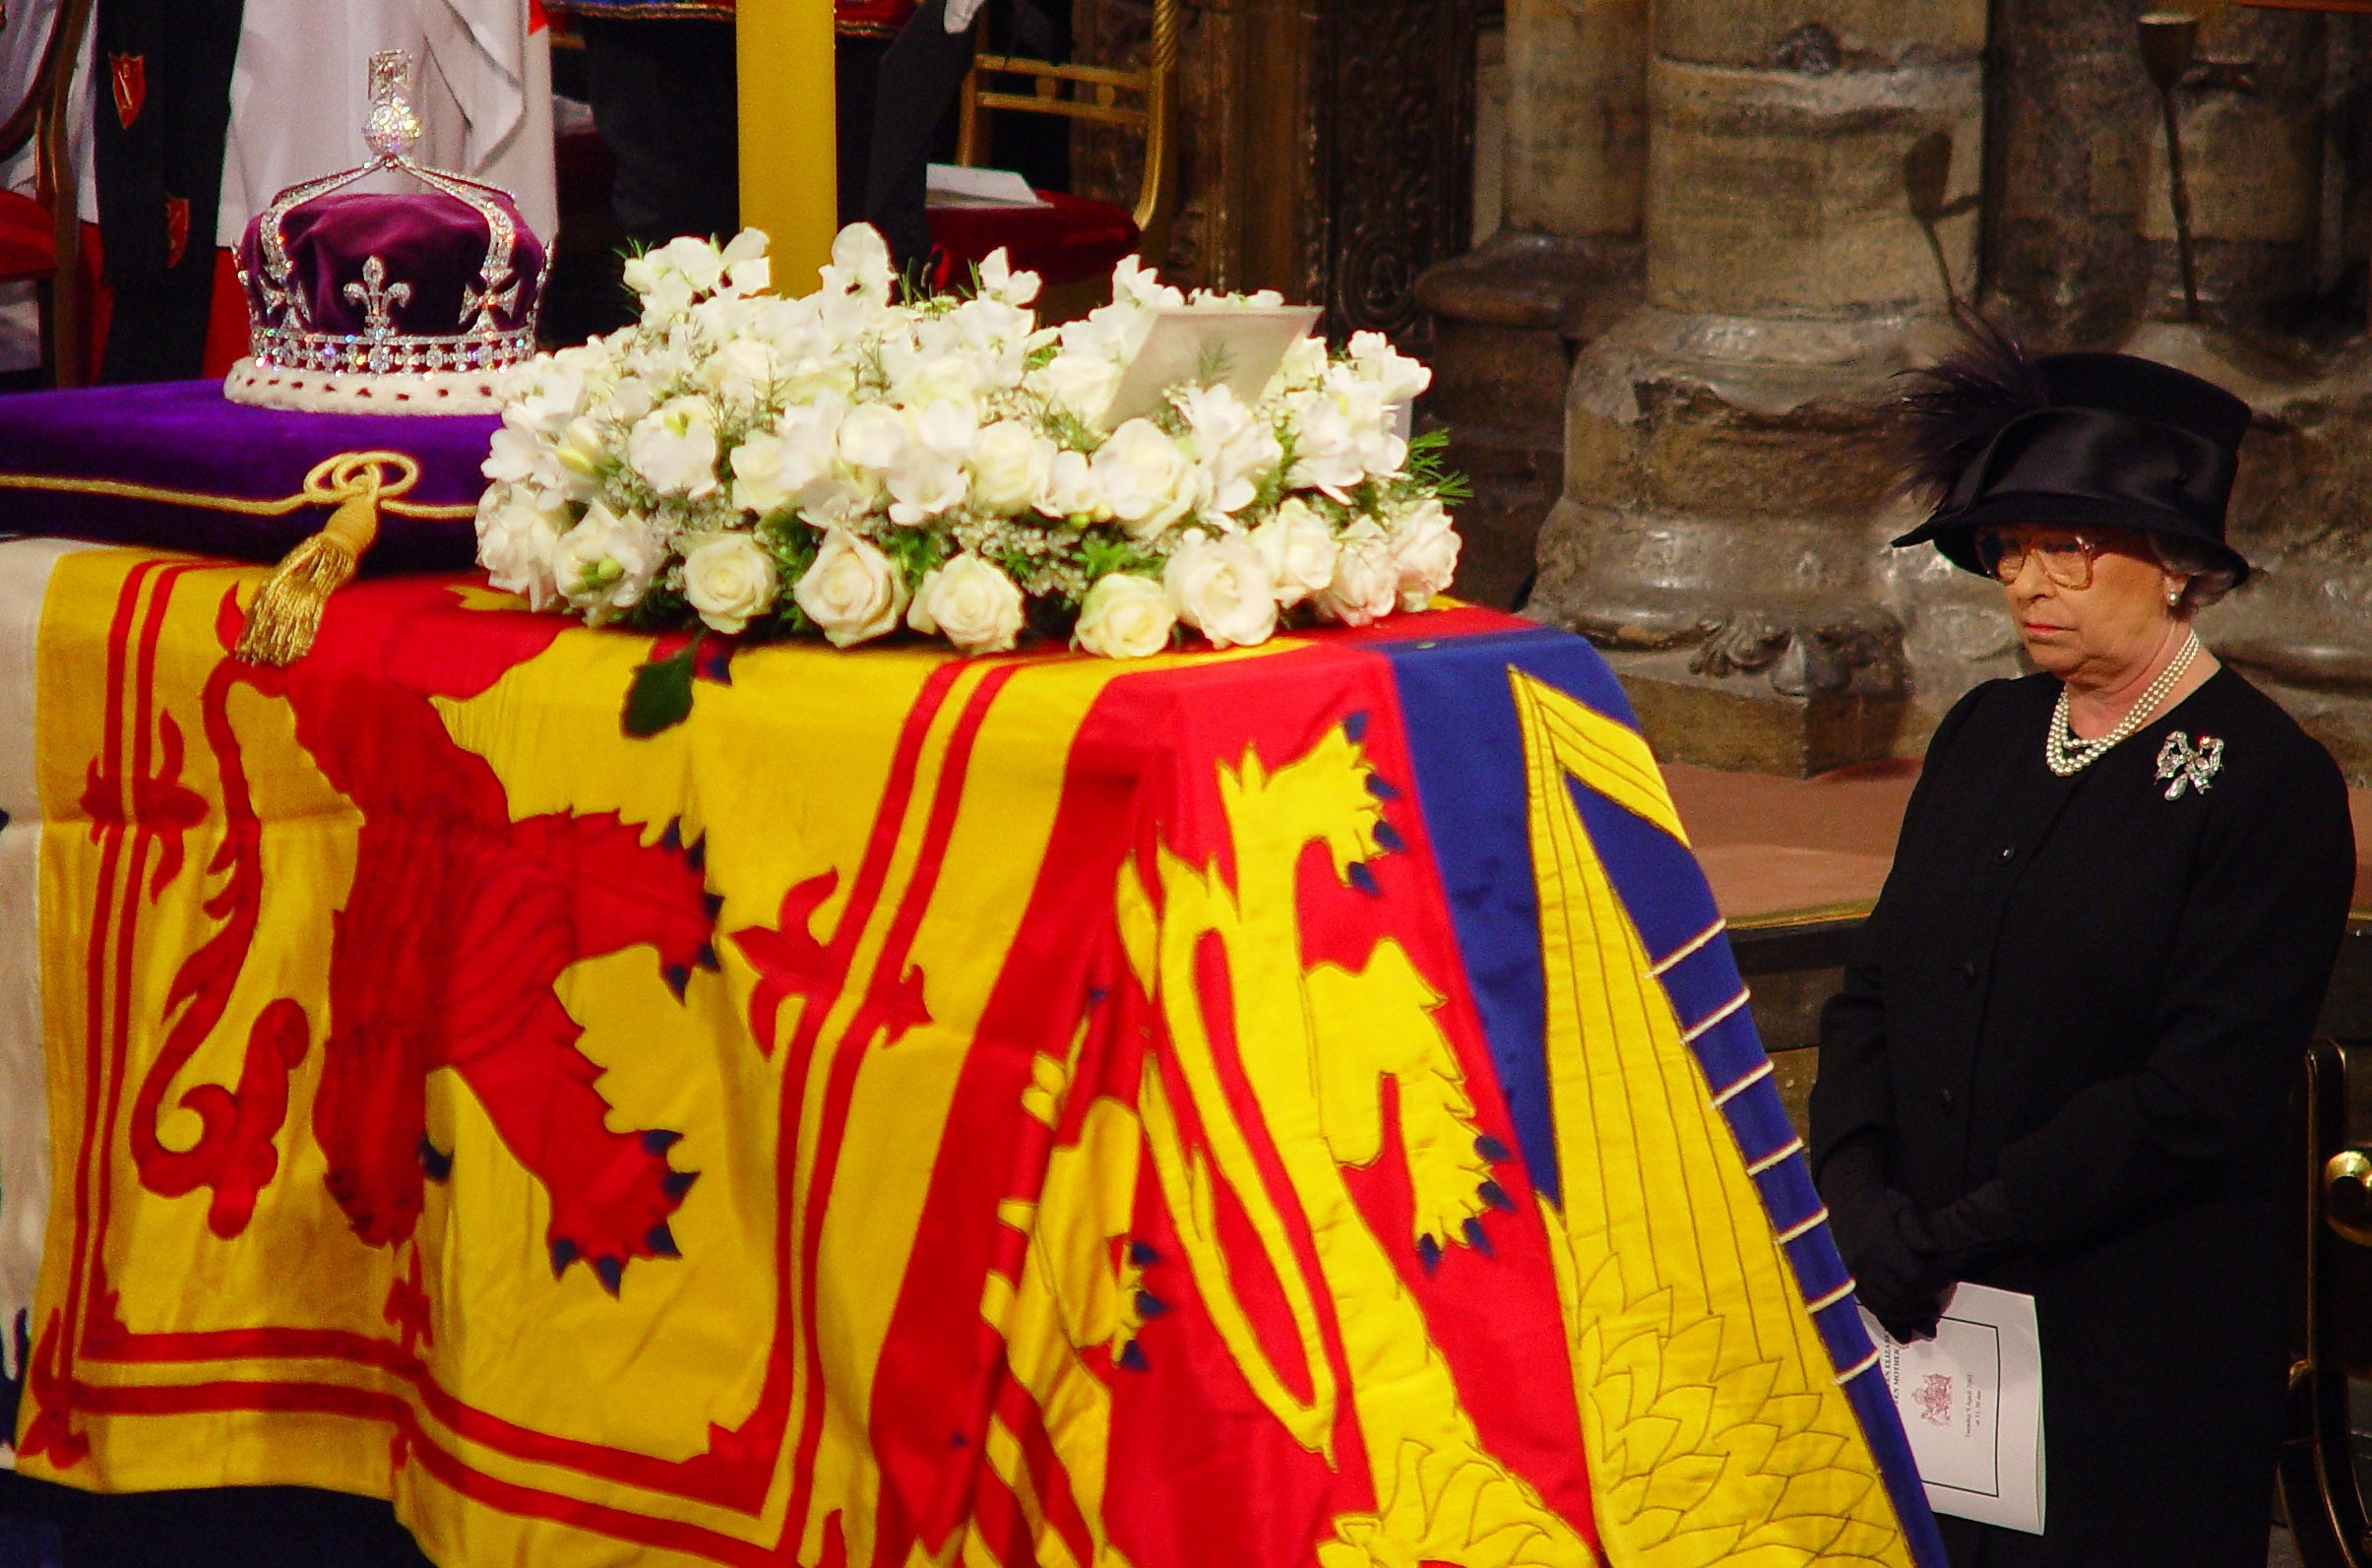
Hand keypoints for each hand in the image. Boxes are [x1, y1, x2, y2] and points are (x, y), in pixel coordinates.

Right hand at [1819, 1144, 1944, 1341]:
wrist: (1846, 1200)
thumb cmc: (1881, 1203)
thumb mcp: (1903, 1206)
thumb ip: (1918, 1229)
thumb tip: (1931, 1252)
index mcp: (1882, 1244)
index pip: (1914, 1275)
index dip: (1933, 1282)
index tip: (1946, 1282)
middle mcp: (1866, 1263)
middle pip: (1900, 1294)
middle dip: (1922, 1304)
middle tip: (1936, 1308)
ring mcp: (1855, 1273)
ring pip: (1884, 1305)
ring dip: (1907, 1316)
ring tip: (1924, 1319)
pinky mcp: (1849, 1279)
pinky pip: (1869, 1305)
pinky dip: (1887, 1319)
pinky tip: (1902, 1328)